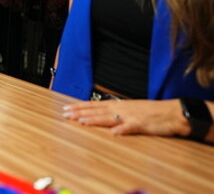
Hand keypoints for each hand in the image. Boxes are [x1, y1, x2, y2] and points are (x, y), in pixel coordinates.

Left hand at [62, 99, 189, 137]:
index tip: (66, 108)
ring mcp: (131, 116)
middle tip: (65, 114)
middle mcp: (121, 108)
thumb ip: (116, 114)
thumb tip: (102, 117)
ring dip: (95, 119)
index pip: (94, 105)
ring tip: (81, 121)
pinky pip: (131, 127)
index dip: (79, 107)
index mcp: (118, 105)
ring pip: (109, 117)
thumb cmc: (151, 113)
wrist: (172, 112)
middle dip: (80, 112)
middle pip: (97, 110)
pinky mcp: (142, 124)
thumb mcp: (130, 111)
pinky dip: (122, 129)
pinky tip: (114, 132)